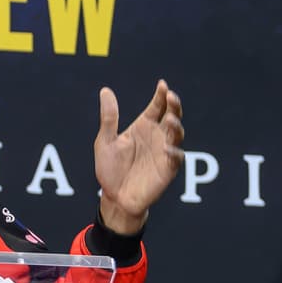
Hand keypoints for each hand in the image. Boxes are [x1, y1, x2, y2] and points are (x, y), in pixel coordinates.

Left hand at [94, 80, 184, 234]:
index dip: (161, 95)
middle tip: (171, 97)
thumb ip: (109, 118)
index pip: (156, 106)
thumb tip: (105, 91)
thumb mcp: (104, 142)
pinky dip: (174, 151)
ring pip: (177, 134)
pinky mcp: (168, 168)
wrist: (115, 197)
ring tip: (169, 120)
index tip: (162, 85)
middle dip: (173, 105)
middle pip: (171, 115)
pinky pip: (176, 157)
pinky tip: (167, 148)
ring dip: (175, 126)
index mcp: (142, 127)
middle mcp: (156, 136)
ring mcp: (164, 151)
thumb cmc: (109, 169)